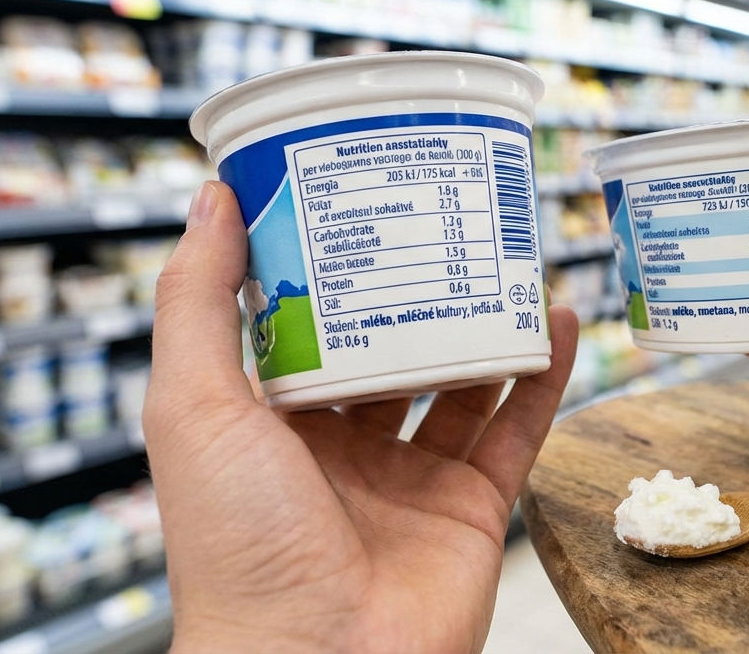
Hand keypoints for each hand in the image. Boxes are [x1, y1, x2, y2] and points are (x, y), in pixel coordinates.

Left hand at [145, 180, 579, 653]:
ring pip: (459, 385)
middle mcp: (340, 450)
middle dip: (417, 290)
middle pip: (389, 349)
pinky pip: (516, 431)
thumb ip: (199, 302)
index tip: (356, 200)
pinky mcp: (471, 508)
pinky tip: (554, 324)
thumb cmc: (237, 548)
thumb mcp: (193, 406)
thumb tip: (213, 199)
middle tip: (446, 218)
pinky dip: (542, 378)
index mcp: (269, 426)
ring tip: (509, 259)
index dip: (331, 268)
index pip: (305, 327)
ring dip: (484, 326)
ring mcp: (410, 479)